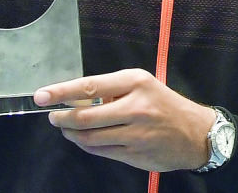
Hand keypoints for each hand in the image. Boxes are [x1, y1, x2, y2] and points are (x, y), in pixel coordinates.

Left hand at [36, 69, 216, 171]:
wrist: (196, 133)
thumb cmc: (165, 105)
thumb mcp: (144, 86)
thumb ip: (113, 91)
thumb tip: (75, 98)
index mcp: (137, 82)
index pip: (90, 86)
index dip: (62, 92)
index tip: (41, 96)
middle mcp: (136, 107)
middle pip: (85, 116)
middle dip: (63, 118)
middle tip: (54, 117)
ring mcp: (135, 133)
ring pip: (89, 137)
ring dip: (72, 133)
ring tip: (68, 129)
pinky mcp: (134, 154)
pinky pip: (100, 151)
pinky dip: (87, 145)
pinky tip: (86, 139)